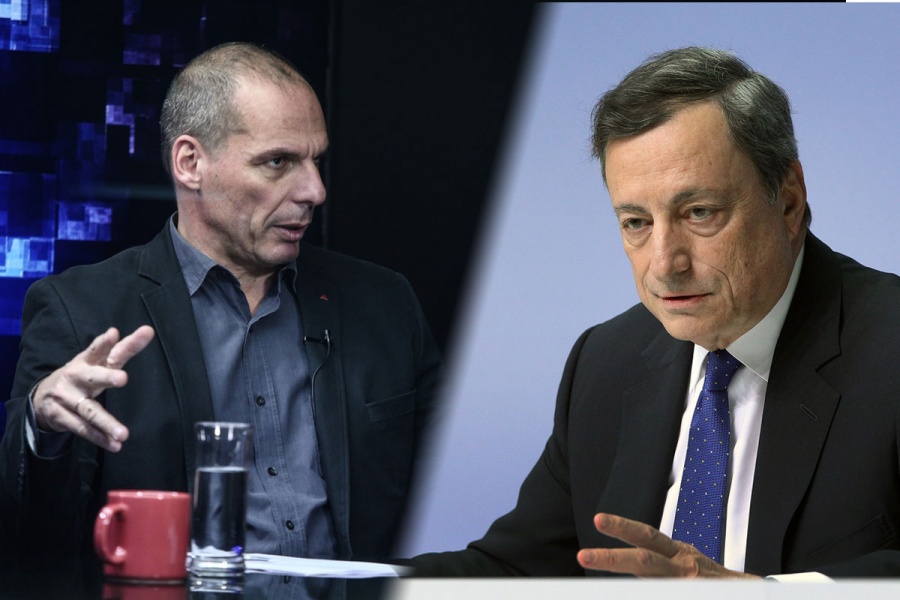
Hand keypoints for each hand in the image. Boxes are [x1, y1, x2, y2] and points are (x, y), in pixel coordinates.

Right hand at [31, 326, 155, 452]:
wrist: (43, 397)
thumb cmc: (82, 375)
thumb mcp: (99, 362)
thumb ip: (125, 348)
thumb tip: (148, 330)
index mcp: (86, 360)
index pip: (97, 349)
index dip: (104, 342)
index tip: (114, 334)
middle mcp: (75, 377)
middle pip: (92, 377)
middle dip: (106, 377)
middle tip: (123, 378)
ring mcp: (66, 398)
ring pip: (89, 410)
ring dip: (107, 423)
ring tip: (124, 434)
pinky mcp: (61, 417)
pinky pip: (82, 429)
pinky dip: (99, 438)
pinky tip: (115, 444)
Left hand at [577, 513, 759, 577]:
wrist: (752, 591)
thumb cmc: (710, 579)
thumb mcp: (685, 564)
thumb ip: (658, 562)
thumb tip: (623, 563)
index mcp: (677, 553)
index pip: (645, 535)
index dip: (622, 526)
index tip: (598, 519)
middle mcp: (682, 567)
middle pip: (644, 559)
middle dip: (612, 559)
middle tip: (584, 556)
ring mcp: (690, 583)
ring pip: (652, 580)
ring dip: (627, 580)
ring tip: (594, 564)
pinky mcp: (698, 592)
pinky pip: (667, 593)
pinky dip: (650, 593)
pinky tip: (635, 592)